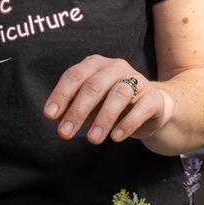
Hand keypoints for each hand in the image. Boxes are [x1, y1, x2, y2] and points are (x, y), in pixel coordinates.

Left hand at [44, 55, 176, 143]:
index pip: (74, 76)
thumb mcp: (89, 105)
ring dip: (103, 119)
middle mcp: (116, 67)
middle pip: (94, 86)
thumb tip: (57, 118)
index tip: (49, 116)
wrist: (151, 108)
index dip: (60, 95)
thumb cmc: (111, 104)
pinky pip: (142, 108)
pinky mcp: (154, 97)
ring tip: (92, 140)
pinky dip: (127, 123)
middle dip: (77, 111)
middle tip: (65, 134)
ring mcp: (137, 80)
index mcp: (95, 64)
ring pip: (118, 95)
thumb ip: (73, 108)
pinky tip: (115, 137)